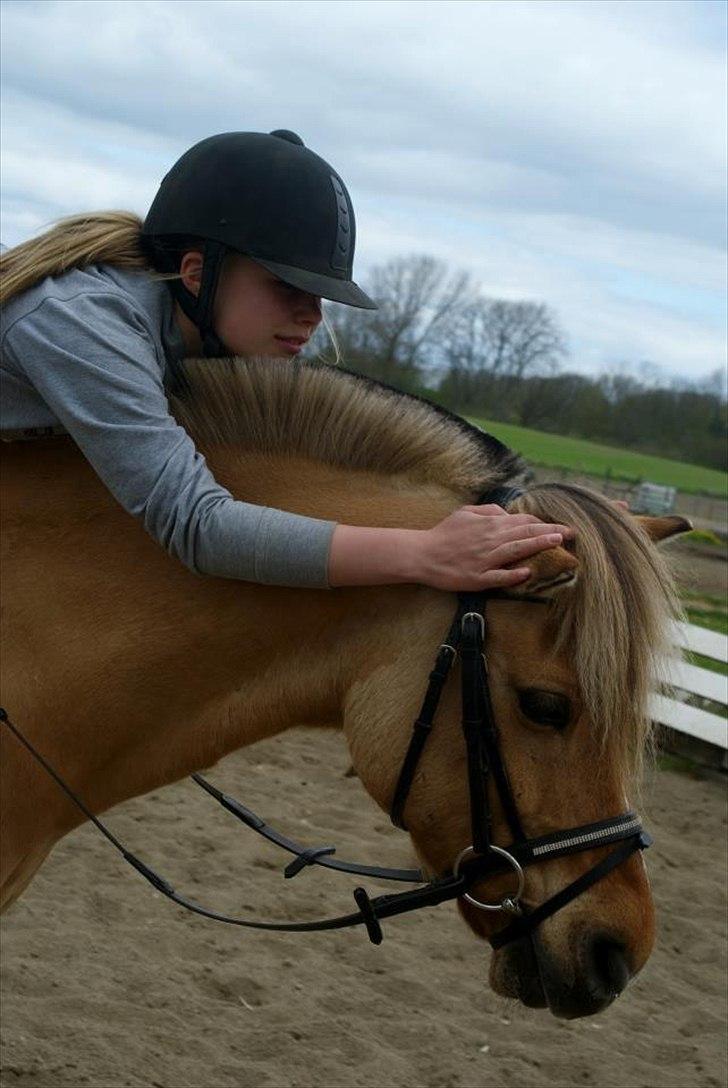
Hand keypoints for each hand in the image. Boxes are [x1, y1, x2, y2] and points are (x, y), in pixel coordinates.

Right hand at [409, 504, 575, 591]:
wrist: (422, 554)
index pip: (522, 521)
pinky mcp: (477, 578)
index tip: (562, 527)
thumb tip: (508, 513)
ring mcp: (484, 560)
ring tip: (556, 543)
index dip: (543, 524)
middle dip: (550, 532)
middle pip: (524, 533)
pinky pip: (498, 577)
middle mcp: (490, 540)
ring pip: (516, 550)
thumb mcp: (465, 512)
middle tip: (572, 533)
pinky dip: (513, 575)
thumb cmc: (444, 533)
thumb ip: (488, 510)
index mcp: (489, 524)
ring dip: (537, 545)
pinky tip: (527, 573)